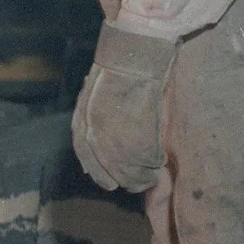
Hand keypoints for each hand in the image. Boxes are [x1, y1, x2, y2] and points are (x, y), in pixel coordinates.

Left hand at [70, 24, 175, 192]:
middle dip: (126, 180)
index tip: (112, 184)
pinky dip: (156, 162)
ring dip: (144, 175)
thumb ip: (94, 122)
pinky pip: (149, 160)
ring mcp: (117, 140)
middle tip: (140, 182)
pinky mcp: (139, 138)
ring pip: (131, 172)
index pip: (89, 161)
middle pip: (111, 173)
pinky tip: (160, 158)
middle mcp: (96, 138)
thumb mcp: (93, 99)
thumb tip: (100, 143)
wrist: (131, 59)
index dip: (101, 174)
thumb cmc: (116, 74)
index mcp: (83, 127)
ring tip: (153, 170)